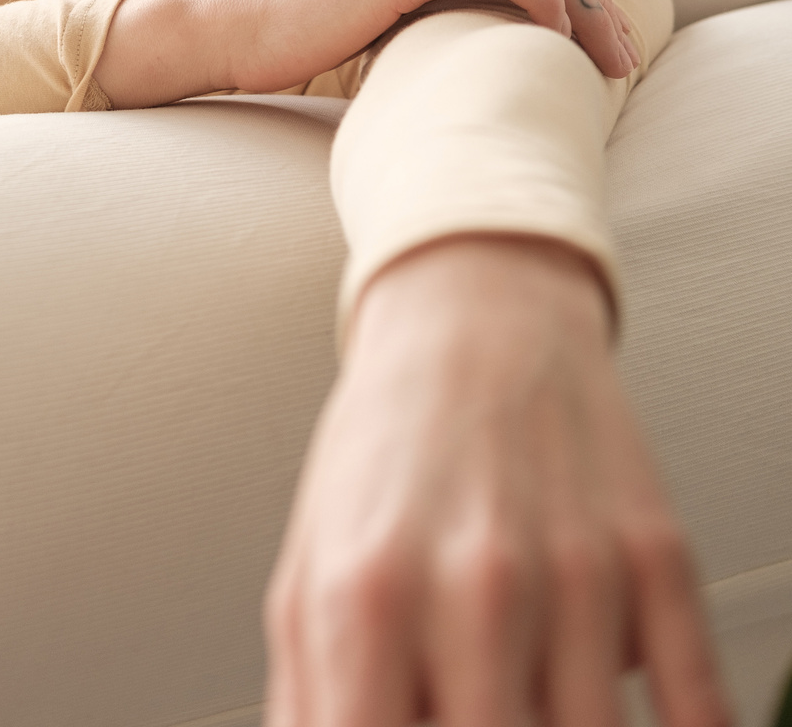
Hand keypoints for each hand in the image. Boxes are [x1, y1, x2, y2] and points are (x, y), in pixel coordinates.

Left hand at [264, 237, 729, 726]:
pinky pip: (696, 708)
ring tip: (531, 701)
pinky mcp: (658, 557)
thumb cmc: (386, 452)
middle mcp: (475, 586)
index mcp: (367, 598)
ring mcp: (577, 572)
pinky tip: (630, 717)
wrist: (475, 318)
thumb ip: (308, 705)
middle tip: (471, 710)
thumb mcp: (309, 575)